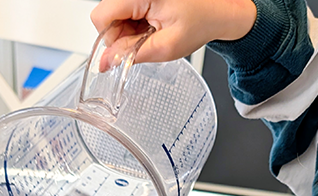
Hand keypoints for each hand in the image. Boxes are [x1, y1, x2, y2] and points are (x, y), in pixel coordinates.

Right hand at [91, 0, 256, 68]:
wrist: (217, 11)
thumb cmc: (200, 23)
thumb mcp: (168, 46)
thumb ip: (133, 54)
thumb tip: (105, 62)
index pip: (101, 17)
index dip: (111, 38)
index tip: (129, 49)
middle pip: (106, 16)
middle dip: (122, 35)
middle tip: (148, 40)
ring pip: (113, 15)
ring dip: (129, 30)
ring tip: (154, 32)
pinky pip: (124, 12)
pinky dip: (135, 24)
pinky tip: (152, 26)